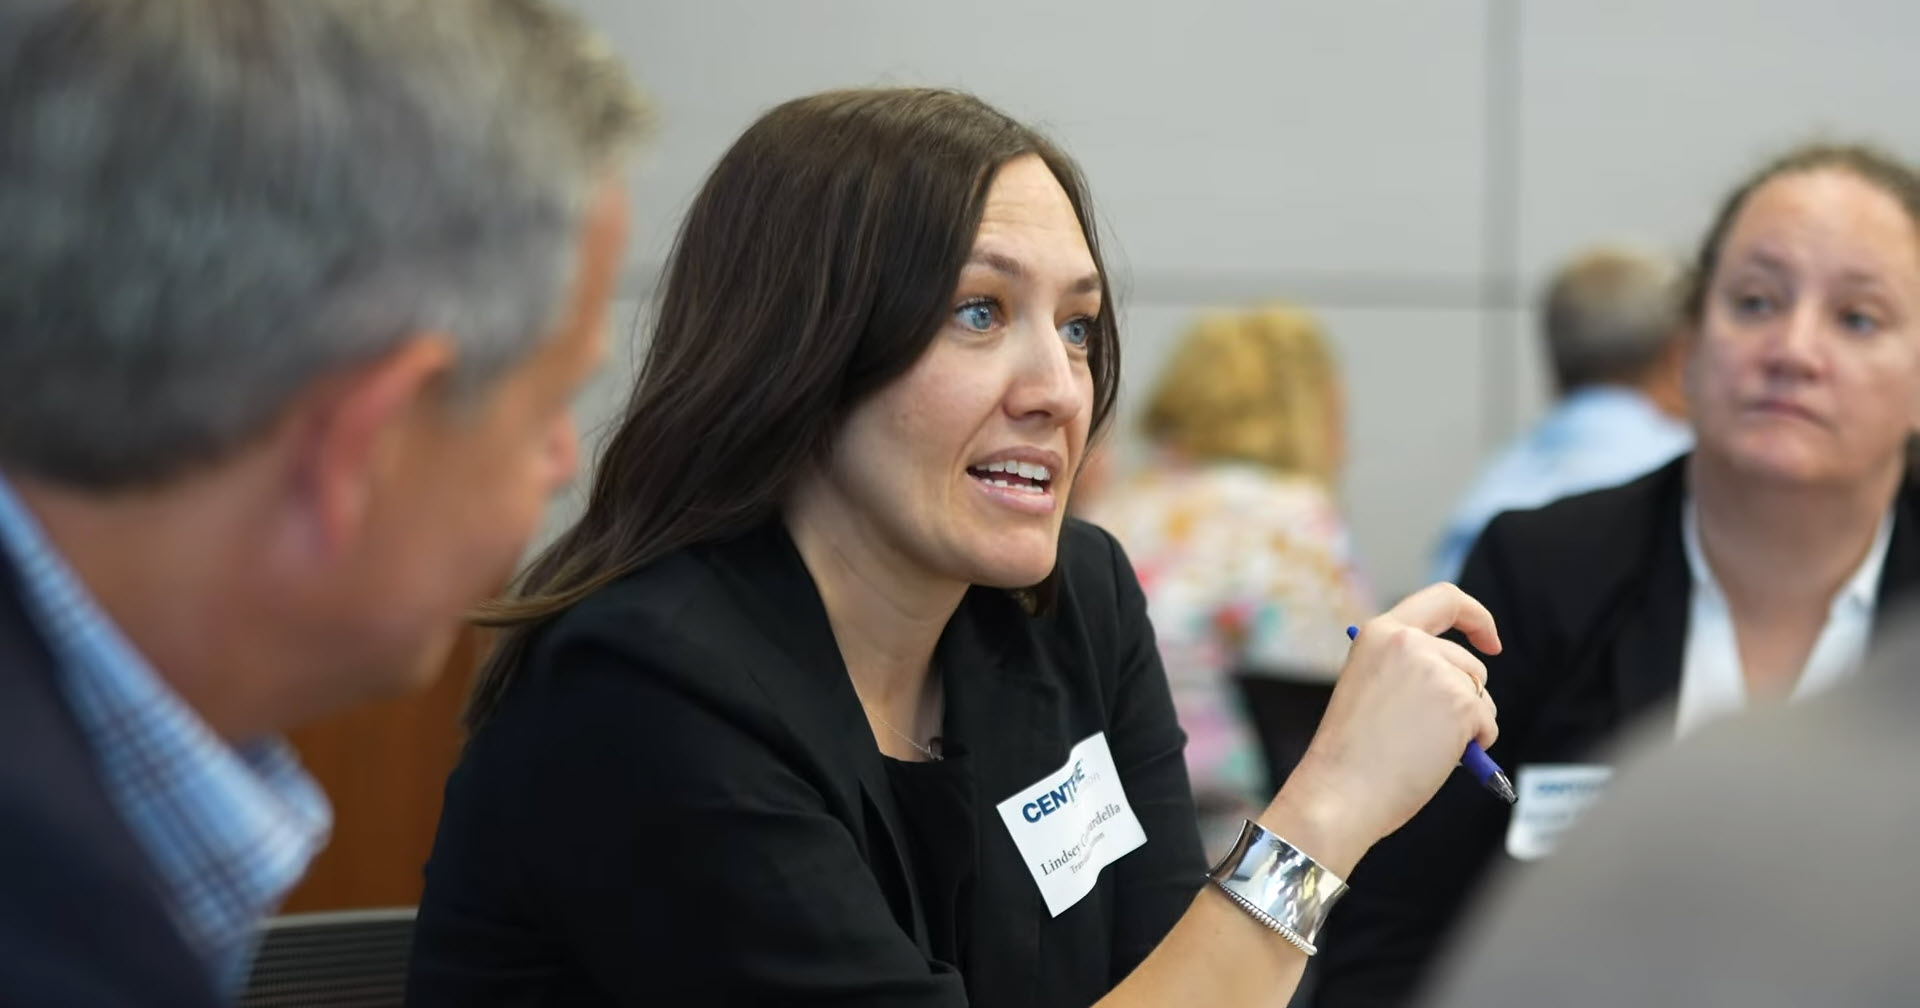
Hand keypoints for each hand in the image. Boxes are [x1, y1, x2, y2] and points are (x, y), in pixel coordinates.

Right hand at [1259, 583, 1501, 873]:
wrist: (1340, 791)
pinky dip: (1476, 744)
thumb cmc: (1349, 752)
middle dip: (1466, 697)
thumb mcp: (1368, 685)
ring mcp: (1438, 671)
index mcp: (1380, 632)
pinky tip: (1439, 758)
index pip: (1444, 599)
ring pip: (1479, 694)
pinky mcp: (1461, 703)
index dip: (1476, 617)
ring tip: (1426, 746)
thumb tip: (1457, 680)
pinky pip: (1487, 723)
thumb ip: (1405, 668)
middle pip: (1469, 663)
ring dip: (1469, 722)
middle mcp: (1410, 642)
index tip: (1489, 641)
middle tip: (1435, 731)